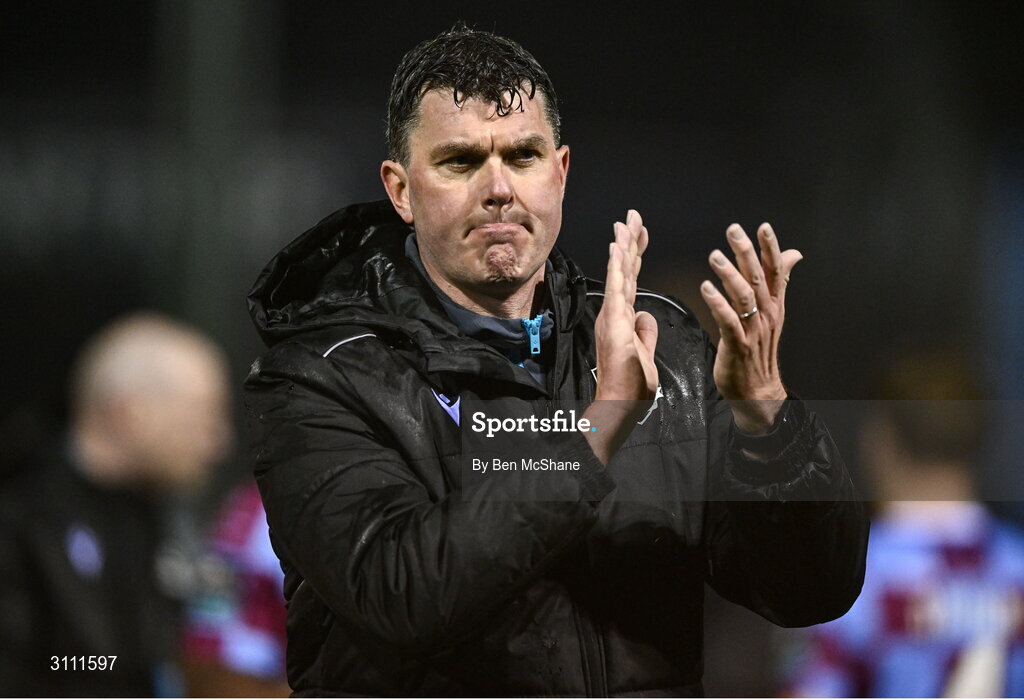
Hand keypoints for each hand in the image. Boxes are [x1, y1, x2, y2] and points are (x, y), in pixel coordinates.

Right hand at [584, 210, 658, 463]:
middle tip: (632, 216)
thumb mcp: (645, 354)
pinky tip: (617, 246)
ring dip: (623, 246)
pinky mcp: (614, 321)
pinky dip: (617, 266)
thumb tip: (646, 315)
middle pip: (625, 270)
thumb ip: (646, 333)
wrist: (619, 404)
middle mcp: (615, 312)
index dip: (636, 254)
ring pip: (620, 273)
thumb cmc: (630, 386)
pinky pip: (617, 288)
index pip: (632, 279)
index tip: (640, 232)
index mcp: (623, 318)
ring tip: (625, 222)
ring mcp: (613, 315)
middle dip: (629, 241)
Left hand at [700, 223, 801, 432]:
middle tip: (734, 231)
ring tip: (715, 256)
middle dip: (747, 253)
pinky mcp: (737, 345)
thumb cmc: (760, 350)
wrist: (758, 391)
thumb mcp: (773, 312)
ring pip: (744, 297)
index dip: (771, 248)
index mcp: (775, 305)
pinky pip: (728, 321)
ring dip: (729, 275)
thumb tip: (794, 254)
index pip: (776, 271)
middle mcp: (767, 314)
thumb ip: (780, 281)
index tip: (763, 227)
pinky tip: (706, 288)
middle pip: (759, 278)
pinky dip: (718, 303)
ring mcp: (753, 330)